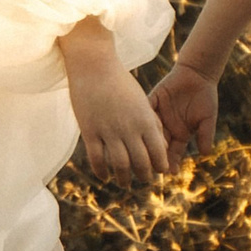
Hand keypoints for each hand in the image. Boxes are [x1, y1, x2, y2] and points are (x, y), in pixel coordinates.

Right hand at [66, 53, 171, 178]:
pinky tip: (105, 177)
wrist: (94, 66)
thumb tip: (161, 146)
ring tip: (125, 184)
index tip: (159, 171)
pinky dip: (102, 171)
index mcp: (145, 119)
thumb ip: (151, 123)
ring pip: (120, 164)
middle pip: (140, 162)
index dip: (159, 165)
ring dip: (124, 178)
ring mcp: (108, 130)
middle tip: (143, 180)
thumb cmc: (120, 82)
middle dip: (144, 175)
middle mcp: (129, 128)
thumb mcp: (141, 102)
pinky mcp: (89, 131)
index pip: (158, 152)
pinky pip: (97, 158)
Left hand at [149, 61, 219, 157]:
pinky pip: (146, 112)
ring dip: (145, 140)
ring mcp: (158, 115)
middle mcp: (167, 127)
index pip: (173, 153)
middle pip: (157, 146)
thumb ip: (205, 135)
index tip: (169, 172)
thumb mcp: (208, 118)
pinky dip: (144, 119)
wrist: (198, 74)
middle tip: (149, 165)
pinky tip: (140, 126)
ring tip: (141, 150)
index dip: (171, 162)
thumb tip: (205, 153)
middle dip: (153, 156)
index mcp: (180, 134)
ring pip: (148, 132)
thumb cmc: (206, 97)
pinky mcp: (152, 101)